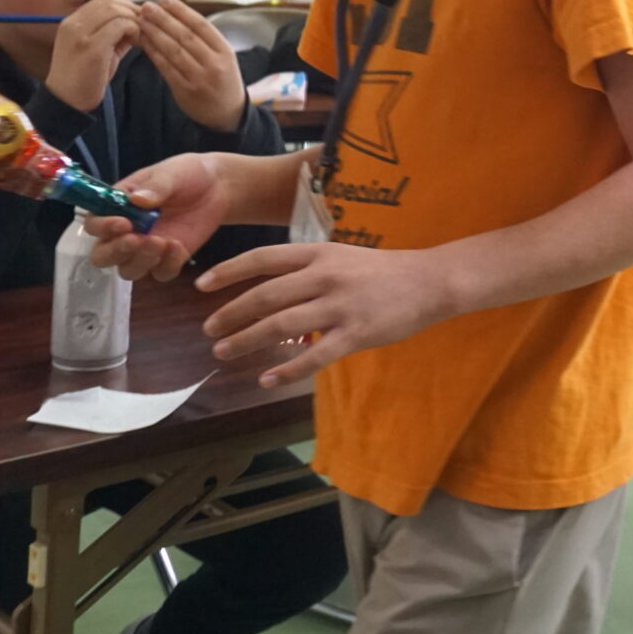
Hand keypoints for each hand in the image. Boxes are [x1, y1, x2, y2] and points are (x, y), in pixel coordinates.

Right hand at [46, 0, 143, 112]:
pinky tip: (136, 43)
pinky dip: (133, 30)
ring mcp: (80, 35)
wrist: (67, 102)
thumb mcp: (97, 49)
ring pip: (115, 10)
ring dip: (133, 20)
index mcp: (71, 22)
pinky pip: (119, 26)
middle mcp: (73, 24)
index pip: (102, 0)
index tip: (136, 20)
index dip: (124, 6)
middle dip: (131, 10)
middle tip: (144, 26)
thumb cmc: (84, 77)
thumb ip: (114, 33)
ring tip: (139, 36)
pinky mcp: (92, 47)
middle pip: (109, 1)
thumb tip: (137, 22)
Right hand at [86, 154, 230, 281]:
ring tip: (161, 241)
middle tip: (136, 239)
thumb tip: (138, 200)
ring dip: (140, 261)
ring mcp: (146, 248)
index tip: (122, 223)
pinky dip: (167, 265)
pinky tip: (178, 246)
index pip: (94, 224)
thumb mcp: (171, 173)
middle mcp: (125, 232)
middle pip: (102, 255)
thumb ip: (156, 186)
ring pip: (128, 270)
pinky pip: (161, 273)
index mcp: (116, 207)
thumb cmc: (185, 174)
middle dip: (115, 252)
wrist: (217, 186)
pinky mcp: (169, 259)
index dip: (103, 227)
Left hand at [136, 0, 246, 131]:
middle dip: (163, 19)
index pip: (201, 25)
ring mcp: (199, 78)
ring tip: (141, 21)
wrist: (228, 114)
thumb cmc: (223, 80)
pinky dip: (154, 53)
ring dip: (155, 34)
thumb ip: (205, 40)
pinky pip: (166, 68)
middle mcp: (213, 64)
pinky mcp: (184, 90)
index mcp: (225, 51)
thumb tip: (176, 16)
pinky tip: (144, 42)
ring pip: (173, 51)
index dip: (181, 11)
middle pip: (185, 36)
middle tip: (146, 6)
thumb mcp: (224, 57)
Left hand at [197, 241, 453, 388]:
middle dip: (231, 314)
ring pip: (282, 326)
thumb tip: (265, 294)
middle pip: (266, 296)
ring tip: (224, 352)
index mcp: (320, 254)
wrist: (431, 281)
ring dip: (248, 340)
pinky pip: (314, 356)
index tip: (201, 286)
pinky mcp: (357, 333)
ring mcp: (341, 306)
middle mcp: (326, 276)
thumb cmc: (383, 272)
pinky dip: (286, 369)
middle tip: (208, 330)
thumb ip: (307, 272)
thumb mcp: (342, 258)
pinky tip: (266, 379)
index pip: (264, 258)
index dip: (229, 271)